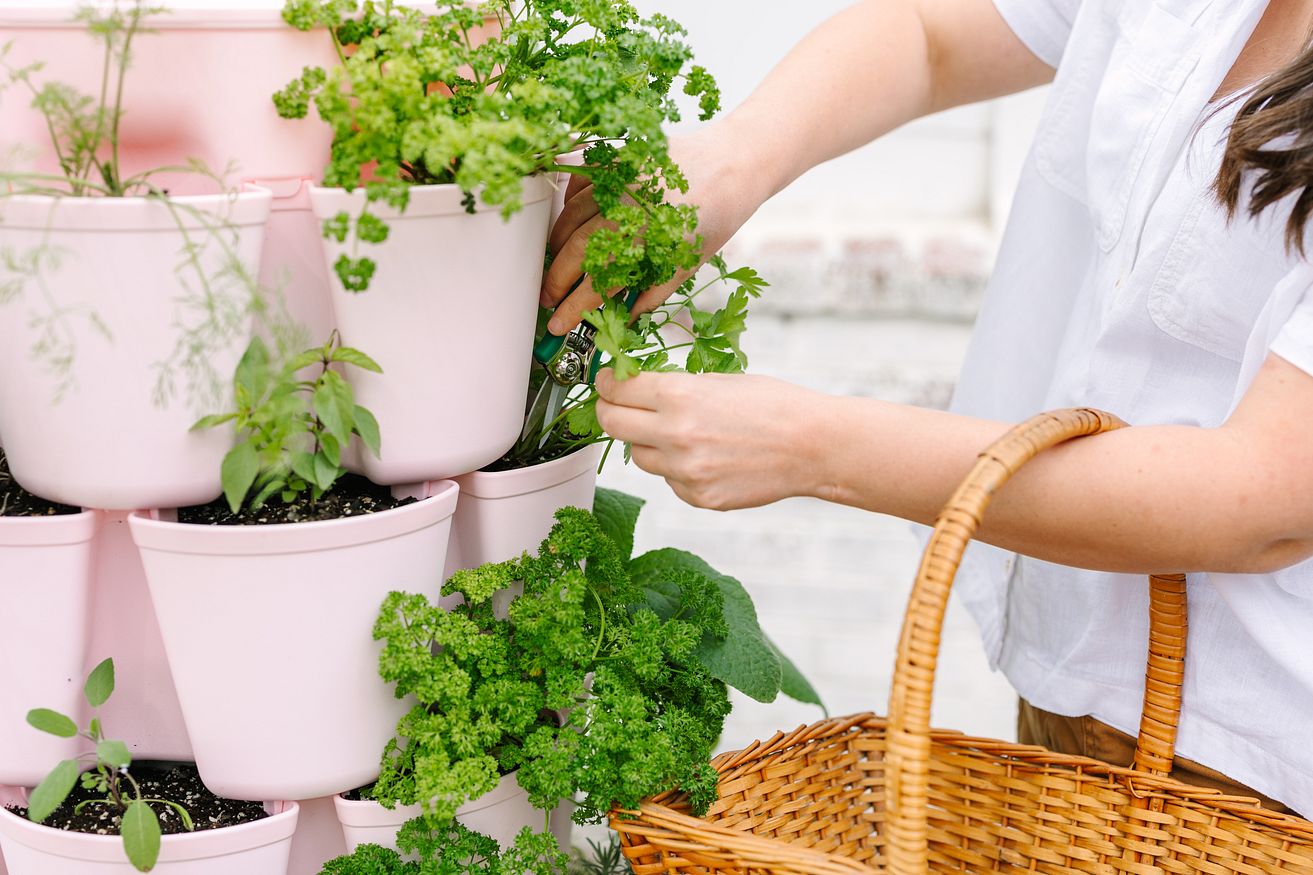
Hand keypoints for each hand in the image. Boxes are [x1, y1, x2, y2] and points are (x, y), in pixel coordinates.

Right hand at [541, 123, 762, 334]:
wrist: (733, 163)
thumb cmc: (715, 216)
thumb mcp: (688, 263)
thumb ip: (652, 292)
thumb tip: (623, 318)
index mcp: (650, 239)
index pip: (600, 282)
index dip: (574, 307)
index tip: (558, 324)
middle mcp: (630, 207)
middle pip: (576, 249)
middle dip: (556, 280)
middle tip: (548, 299)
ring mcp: (620, 178)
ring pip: (570, 215)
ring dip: (556, 245)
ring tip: (554, 266)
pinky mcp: (617, 157)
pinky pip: (580, 180)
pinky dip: (568, 201)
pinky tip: (568, 220)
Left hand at [594, 369, 827, 509]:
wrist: (813, 446)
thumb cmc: (774, 406)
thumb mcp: (720, 381)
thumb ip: (676, 389)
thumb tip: (638, 390)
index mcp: (680, 396)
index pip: (616, 389)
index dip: (606, 383)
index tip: (606, 382)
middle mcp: (675, 435)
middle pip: (612, 424)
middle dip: (609, 411)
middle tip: (615, 406)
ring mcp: (685, 471)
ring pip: (639, 456)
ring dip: (647, 443)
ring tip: (681, 434)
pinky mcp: (698, 497)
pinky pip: (668, 481)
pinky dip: (677, 469)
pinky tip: (707, 457)